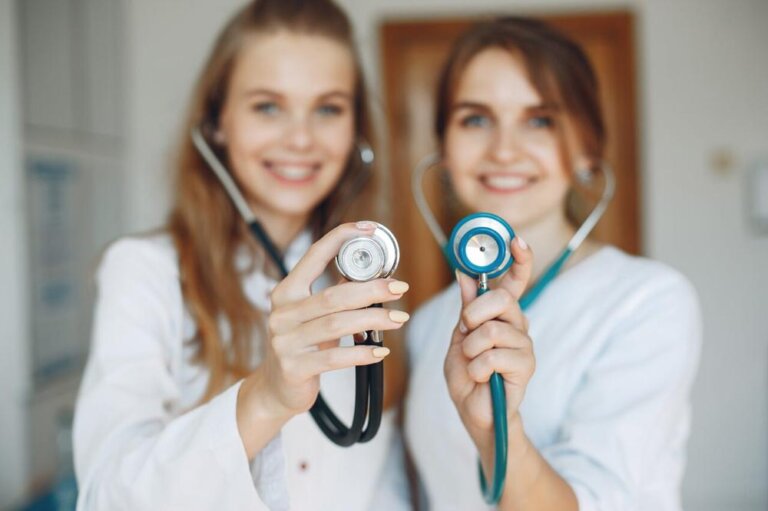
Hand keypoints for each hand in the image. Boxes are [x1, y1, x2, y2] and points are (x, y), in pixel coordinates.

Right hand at [239, 222, 409, 429]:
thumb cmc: (301, 346)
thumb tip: (370, 273)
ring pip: (337, 324)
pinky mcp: (294, 368)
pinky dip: (362, 353)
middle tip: (399, 287)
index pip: (314, 255)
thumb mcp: (312, 316)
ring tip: (399, 318)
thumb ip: (334, 295)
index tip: (370, 229)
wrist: (275, 389)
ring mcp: (285, 341)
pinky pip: (335, 358)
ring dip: (374, 319)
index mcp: (287, 292)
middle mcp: (282, 314)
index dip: (342, 238)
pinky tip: (381, 351)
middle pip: (334, 295)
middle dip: (372, 288)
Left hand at [444, 237, 533, 452]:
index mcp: (501, 314)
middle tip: (465, 330)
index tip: (516, 240)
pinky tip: (481, 377)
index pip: (516, 280)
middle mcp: (518, 324)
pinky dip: (477, 368)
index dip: (519, 259)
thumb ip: (466, 307)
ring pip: (493, 329)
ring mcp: (525, 344)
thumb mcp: (459, 336)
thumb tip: (464, 273)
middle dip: (474, 313)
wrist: (473, 411)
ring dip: (471, 348)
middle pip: (501, 298)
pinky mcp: (526, 366)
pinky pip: (494, 356)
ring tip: (472, 362)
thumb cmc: (467, 374)